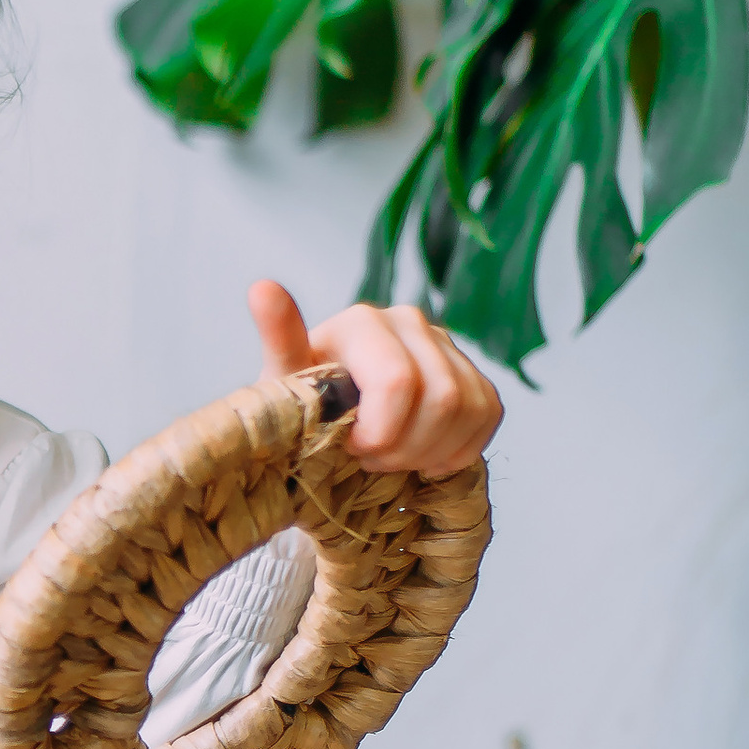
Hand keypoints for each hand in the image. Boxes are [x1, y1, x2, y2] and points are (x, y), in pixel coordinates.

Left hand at [249, 281, 501, 478]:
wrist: (327, 430)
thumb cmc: (303, 411)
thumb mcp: (282, 386)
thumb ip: (279, 340)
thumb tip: (261, 287)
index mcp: (362, 322)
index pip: (398, 382)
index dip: (381, 432)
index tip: (350, 447)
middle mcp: (409, 320)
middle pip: (440, 399)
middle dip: (404, 448)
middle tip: (369, 460)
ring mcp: (446, 344)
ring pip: (468, 409)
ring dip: (430, 452)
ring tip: (391, 458)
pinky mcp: (473, 371)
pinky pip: (488, 414)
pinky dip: (458, 450)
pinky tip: (423, 458)